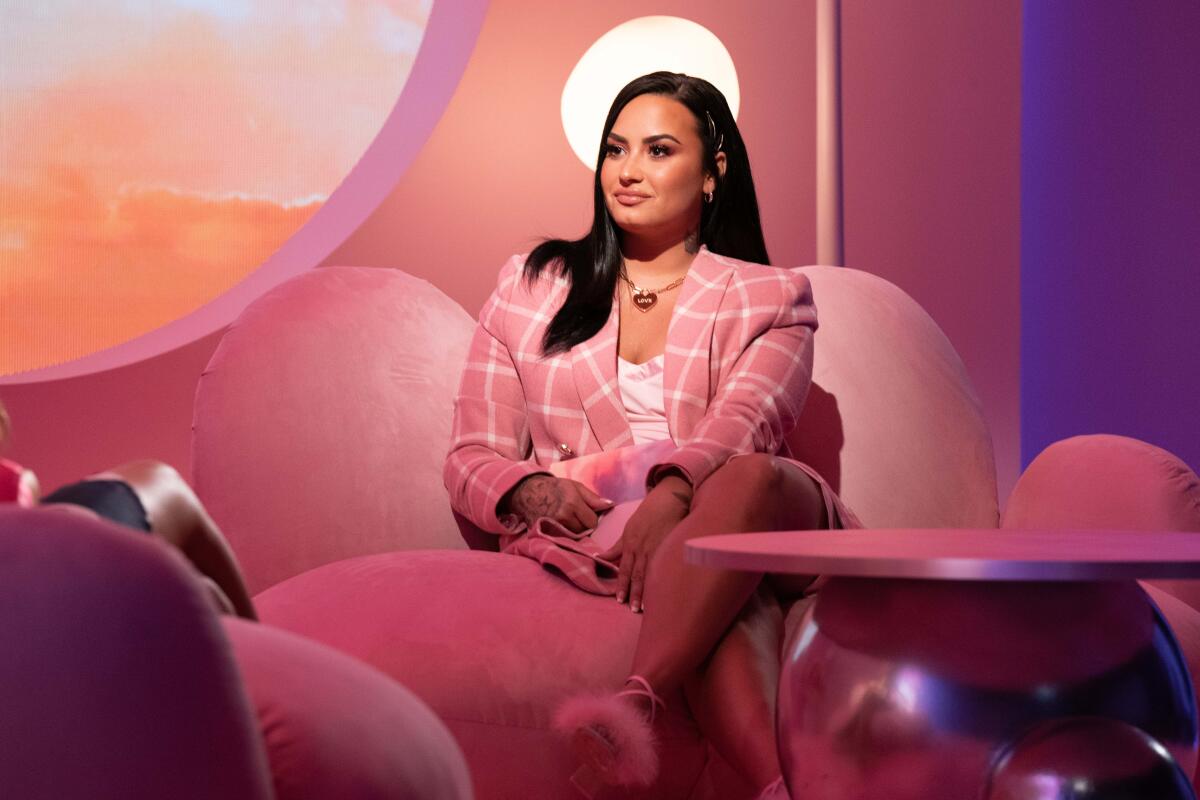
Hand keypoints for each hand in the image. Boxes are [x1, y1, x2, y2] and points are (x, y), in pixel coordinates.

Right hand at [507, 474, 612, 532]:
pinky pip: (562, 540)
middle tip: (575, 516)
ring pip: (574, 537)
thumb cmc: (554, 487)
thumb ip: (593, 498)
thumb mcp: (575, 486)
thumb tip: (610, 505)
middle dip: (583, 526)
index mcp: (572, 504)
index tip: (586, 513)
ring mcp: (553, 527)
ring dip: (574, 532)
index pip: (592, 522)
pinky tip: (560, 527)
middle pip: (584, 532)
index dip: (591, 518)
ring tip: (567, 521)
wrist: (528, 491)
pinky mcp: (545, 533)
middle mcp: (563, 517)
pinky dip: (564, 536)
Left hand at [598, 475, 691, 612]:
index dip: (622, 585)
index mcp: (629, 544)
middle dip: (634, 592)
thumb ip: (616, 548)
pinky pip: (664, 565)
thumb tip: (600, 558)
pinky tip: (663, 589)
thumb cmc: (646, 515)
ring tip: (645, 606)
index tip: (619, 599)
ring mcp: (656, 548)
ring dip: (646, 590)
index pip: (624, 569)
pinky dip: (662, 577)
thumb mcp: (627, 530)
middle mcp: (641, 548)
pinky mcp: (669, 546)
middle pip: (636, 574)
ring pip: (649, 573)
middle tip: (632, 609)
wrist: (666, 500)